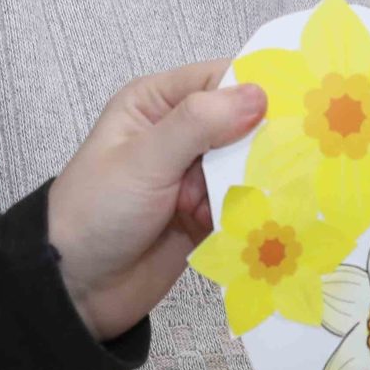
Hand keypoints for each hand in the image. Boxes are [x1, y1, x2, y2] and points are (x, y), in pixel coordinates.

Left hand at [48, 60, 264, 341]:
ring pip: (247, 166)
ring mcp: (194, 176)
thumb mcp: (144, 160)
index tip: (293, 107)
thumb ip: (198, 124)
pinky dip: (250, 212)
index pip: (219, 79)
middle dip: (259, 143)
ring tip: (248, 201)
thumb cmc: (95, 213)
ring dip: (251, 183)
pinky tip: (249, 224)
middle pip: (241, 123)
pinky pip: (244, 203)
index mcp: (156, 103)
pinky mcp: (206, 214)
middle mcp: (178, 133)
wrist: (76, 290)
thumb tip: (258, 95)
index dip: (255, 89)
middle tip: (278, 162)